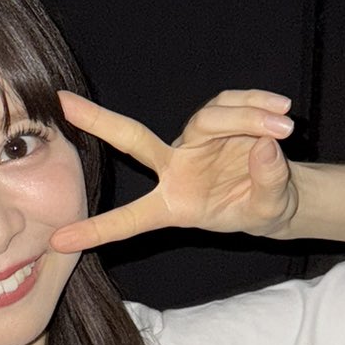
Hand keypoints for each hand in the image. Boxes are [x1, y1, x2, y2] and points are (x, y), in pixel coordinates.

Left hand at [48, 86, 299, 251]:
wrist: (280, 192)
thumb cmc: (260, 209)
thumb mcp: (269, 209)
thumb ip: (266, 182)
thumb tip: (262, 147)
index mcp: (175, 204)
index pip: (131, 219)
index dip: (97, 230)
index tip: (59, 242)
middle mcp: (176, 167)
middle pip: (134, 140)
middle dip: (99, 122)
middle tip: (66, 104)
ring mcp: (194, 140)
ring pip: (207, 117)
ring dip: (248, 118)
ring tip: (285, 127)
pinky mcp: (217, 118)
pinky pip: (230, 102)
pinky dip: (257, 103)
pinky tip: (281, 109)